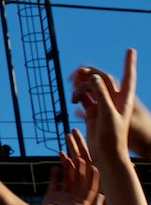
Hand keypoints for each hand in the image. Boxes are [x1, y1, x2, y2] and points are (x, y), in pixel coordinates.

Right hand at [41, 128, 104, 204]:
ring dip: (67, 169)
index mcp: (83, 204)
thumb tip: (104, 196)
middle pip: (78, 182)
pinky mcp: (50, 196)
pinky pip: (53, 183)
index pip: (89, 188)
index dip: (92, 178)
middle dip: (79, 170)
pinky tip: (55, 167)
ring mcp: (62, 197)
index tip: (94, 167)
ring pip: (66, 180)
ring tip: (67, 158)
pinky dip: (54, 175)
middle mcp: (73, 199)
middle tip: (80, 157)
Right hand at [71, 48, 136, 163]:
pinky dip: (78, 95)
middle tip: (79, 72)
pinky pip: (84, 97)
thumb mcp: (108, 114)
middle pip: (103, 78)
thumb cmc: (113, 137)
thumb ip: (101, 94)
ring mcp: (103, 104)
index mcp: (124, 99)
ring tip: (74, 92)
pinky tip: (74, 100)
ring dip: (82, 85)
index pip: (128, 76)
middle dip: (91, 73)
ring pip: (91, 86)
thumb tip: (94, 77)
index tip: (131, 49)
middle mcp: (114, 99)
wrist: (107, 154)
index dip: (129, 63)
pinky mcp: (92, 111)